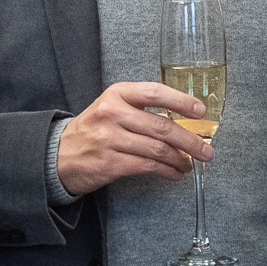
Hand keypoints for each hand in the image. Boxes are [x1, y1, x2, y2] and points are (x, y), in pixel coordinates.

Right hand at [56, 82, 213, 196]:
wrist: (59, 154)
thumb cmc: (93, 129)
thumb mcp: (111, 107)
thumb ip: (141, 109)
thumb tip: (182, 119)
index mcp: (116, 94)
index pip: (154, 92)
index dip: (181, 101)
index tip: (200, 110)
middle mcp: (112, 114)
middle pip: (161, 126)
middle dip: (190, 140)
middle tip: (206, 149)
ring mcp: (110, 139)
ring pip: (157, 149)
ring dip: (181, 159)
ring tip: (190, 164)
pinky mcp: (110, 163)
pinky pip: (148, 167)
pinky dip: (167, 171)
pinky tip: (174, 173)